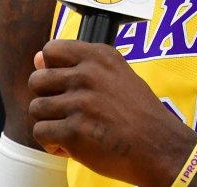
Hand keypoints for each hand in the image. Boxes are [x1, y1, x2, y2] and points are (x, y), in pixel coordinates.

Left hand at [28, 39, 196, 184]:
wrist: (159, 147)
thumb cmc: (138, 114)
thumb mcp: (115, 76)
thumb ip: (77, 65)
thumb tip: (37, 58)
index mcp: (99, 56)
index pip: (51, 50)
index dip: (51, 69)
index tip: (65, 85)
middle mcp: (88, 75)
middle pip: (37, 80)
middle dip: (47, 98)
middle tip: (68, 112)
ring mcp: (80, 103)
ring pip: (36, 108)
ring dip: (50, 122)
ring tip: (72, 130)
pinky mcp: (74, 131)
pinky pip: (40, 132)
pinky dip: (52, 143)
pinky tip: (71, 145)